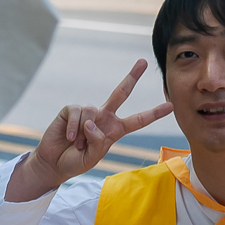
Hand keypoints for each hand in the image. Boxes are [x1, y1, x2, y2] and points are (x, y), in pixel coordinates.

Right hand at [5, 60, 171, 200]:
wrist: (54, 163)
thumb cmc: (76, 161)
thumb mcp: (92, 158)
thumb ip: (98, 143)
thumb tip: (92, 122)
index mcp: (115, 130)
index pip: (138, 121)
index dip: (153, 114)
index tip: (171, 105)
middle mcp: (104, 117)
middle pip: (121, 93)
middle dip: (132, 77)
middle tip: (143, 61)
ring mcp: (88, 112)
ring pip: (92, 113)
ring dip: (84, 134)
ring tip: (77, 144)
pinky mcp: (71, 110)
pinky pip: (77, 112)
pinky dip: (74, 126)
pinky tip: (70, 136)